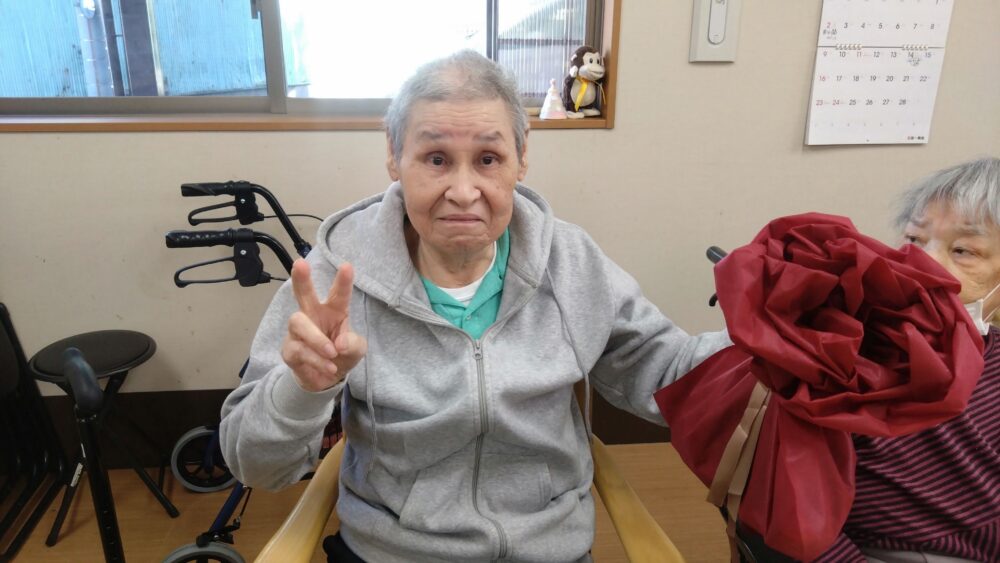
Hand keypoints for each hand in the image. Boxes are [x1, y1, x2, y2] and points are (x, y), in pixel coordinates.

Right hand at [281, 260, 366, 391]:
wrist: (326, 380)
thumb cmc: (342, 354)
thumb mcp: (357, 349)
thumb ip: (353, 344)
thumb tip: (339, 343)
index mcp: (334, 311)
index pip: (338, 294)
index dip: (343, 281)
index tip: (347, 266)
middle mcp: (313, 315)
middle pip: (303, 293)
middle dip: (301, 279)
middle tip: (300, 263)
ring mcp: (298, 331)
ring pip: (299, 323)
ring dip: (317, 339)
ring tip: (332, 353)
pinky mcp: (290, 349)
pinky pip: (299, 350)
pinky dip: (316, 360)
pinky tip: (329, 367)